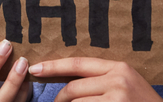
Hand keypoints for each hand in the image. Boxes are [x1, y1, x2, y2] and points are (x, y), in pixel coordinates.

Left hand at [29, 58, 162, 101]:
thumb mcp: (126, 85)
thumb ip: (102, 80)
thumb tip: (70, 84)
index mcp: (118, 67)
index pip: (78, 63)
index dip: (54, 66)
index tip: (35, 68)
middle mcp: (118, 78)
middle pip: (73, 88)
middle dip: (59, 100)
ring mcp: (117, 95)